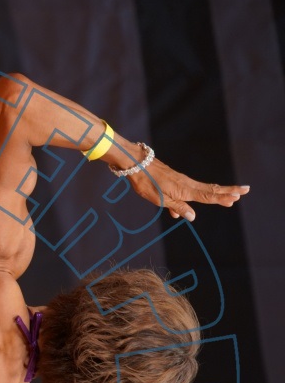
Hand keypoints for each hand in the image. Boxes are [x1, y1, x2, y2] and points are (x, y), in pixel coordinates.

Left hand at [126, 157, 248, 221]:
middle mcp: (187, 184)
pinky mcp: (176, 179)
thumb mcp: (160, 200)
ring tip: (230, 195)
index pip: (208, 196)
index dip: (222, 198)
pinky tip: (190, 207)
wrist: (137, 165)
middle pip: (211, 189)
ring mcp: (182, 181)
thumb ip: (177, 207)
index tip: (237, 197)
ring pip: (203, 188)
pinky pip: (191, 188)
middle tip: (245, 191)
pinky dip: (200, 194)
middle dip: (228, 191)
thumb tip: (193, 217)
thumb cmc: (147, 183)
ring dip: (217, 192)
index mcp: (185, 190)